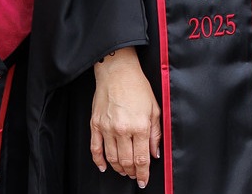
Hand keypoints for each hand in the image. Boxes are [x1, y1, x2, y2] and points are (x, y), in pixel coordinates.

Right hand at [91, 47, 161, 185]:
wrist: (117, 71)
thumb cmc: (137, 86)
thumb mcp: (154, 108)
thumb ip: (156, 133)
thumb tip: (155, 153)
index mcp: (140, 126)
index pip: (142, 159)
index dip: (143, 174)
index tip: (143, 180)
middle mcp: (122, 130)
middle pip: (126, 161)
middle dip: (132, 172)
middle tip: (135, 175)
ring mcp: (107, 128)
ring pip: (112, 158)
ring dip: (118, 168)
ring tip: (124, 170)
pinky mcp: (95, 125)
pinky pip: (95, 149)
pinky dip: (99, 161)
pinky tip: (104, 166)